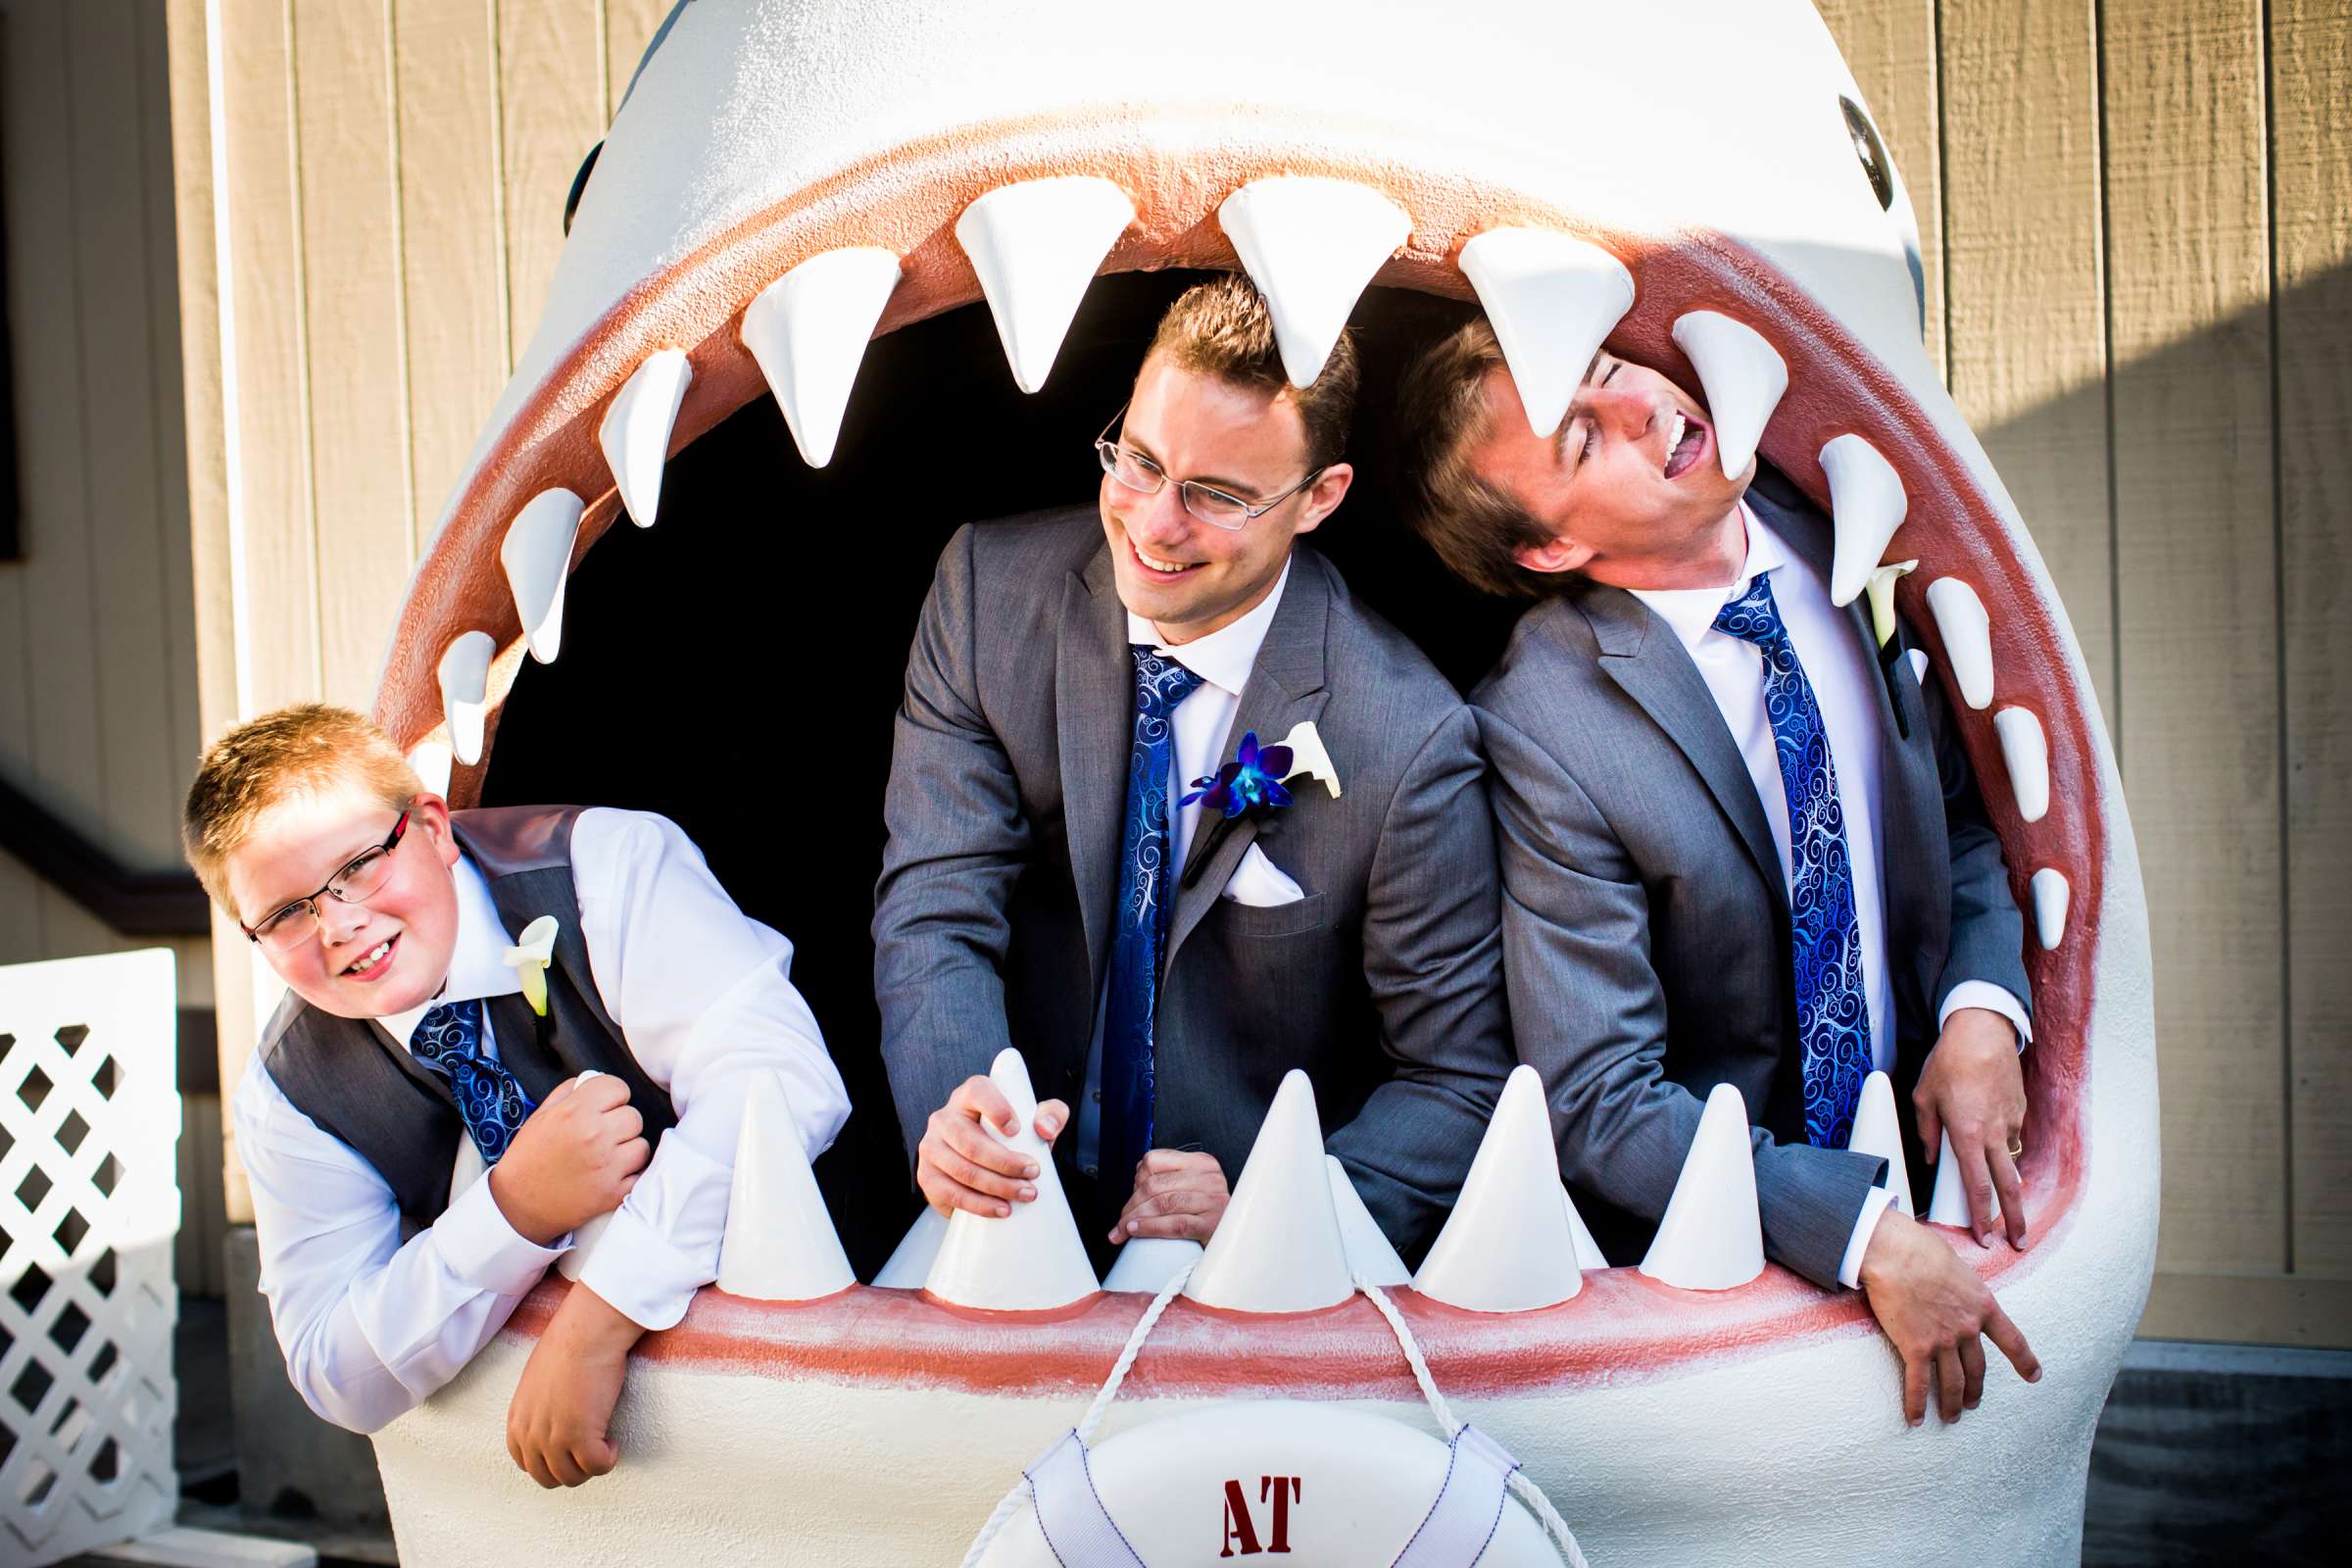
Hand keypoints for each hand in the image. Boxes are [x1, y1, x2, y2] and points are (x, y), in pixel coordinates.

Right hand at [488, 1075, 649, 1246]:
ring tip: (607, 1156)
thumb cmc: (528, 1159)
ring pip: (641, 1144)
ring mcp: (607, 1166)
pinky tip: (612, 1173)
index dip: (611, 1096)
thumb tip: (593, 1079)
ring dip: (628, 1149)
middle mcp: (595, 1136)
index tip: (605, 1106)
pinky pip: (640, 1173)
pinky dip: (630, 1174)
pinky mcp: (614, 1192)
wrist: (517, 1205)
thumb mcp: (541, 1116)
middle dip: (620, 1122)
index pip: (618, 1087)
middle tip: (603, 1134)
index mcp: (575, 1112)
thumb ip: (569, 1092)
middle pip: (633, 1116)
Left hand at [506, 1283, 642, 1487]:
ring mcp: (555, 1439)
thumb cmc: (567, 1345)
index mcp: (518, 1421)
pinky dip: (608, 1459)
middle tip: (589, 1450)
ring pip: (573, 1477)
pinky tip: (613, 1441)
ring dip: (590, 1466)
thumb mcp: (536, 1382)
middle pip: (547, 1477)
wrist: (585, 1332)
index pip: (525, 1463)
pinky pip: (598, 1466)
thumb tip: (553, 1417)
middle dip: (570, 1469)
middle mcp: (532, 1435)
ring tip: (603, 1443)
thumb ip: (537, 1407)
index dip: (550, 1462)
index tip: (569, 1450)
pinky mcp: (582, 1437)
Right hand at [916, 1074, 1067, 1218]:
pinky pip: (952, 1193)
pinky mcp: (927, 1176)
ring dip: (997, 1186)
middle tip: (1033, 1173)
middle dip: (1005, 1162)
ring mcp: (931, 1147)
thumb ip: (1051, 1115)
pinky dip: (979, 1205)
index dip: (997, 1109)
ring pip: (962, 1170)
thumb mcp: (1035, 1120)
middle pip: (970, 1141)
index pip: (978, 1091)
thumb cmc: (1012, 1136)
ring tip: (1024, 1194)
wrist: (986, 1166)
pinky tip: (1001, 1209)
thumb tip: (1045, 1129)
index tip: (1017, 1130)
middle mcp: (944, 1118)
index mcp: (969, 1096)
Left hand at [1110, 1150, 1229, 1242]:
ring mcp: (1214, 1200)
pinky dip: (1151, 1228)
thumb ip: (1167, 1180)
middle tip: (1120, 1223)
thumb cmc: (1208, 1214)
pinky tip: (1137, 1232)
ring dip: (1136, 1218)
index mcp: (1201, 1162)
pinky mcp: (1213, 1224)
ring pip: (1163, 1204)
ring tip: (1123, 1230)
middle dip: (1131, 1205)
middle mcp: (1209, 1177)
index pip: (1155, 1160)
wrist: (1236, 1239)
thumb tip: (1134, 1190)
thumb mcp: (1192, 1188)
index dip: (1135, 1180)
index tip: (1129, 1199)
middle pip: (1155, 1185)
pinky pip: (1176, 1224)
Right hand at [1858, 1208, 2040, 1425]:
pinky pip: (1919, 1383)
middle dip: (1975, 1390)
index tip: (2034, 1376)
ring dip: (1952, 1403)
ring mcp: (1944, 1341)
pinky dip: (1917, 1404)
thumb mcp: (1957, 1265)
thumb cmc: (1920, 1248)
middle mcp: (1968, 1328)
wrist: (1894, 1252)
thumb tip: (1952, 1288)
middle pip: (1977, 1369)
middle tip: (1972, 1403)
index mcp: (1983, 1305)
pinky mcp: (1916, 1347)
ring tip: (1950, 1416)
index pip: (2013, 1340)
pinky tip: (1916, 1418)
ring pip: (1952, 1382)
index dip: (2025, 1361)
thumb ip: (1962, 1286)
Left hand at [1914, 1007, 2029, 1247]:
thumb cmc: (1948, 1063)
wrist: (1982, 1031)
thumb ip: (1926, 1133)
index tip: (1985, 1238)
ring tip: (1994, 1180)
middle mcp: (1994, 1134)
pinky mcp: (2020, 1110)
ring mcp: (2011, 1122)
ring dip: (2004, 1176)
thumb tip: (1929, 1159)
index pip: (1977, 1187)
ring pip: (2009, 1159)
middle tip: (2020, 1242)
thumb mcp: (1923, 1098)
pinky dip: (2001, 1142)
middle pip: (2008, 1187)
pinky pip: (2010, 1135)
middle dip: (2015, 1219)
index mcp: (1967, 1135)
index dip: (1981, 1217)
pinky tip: (1987, 1128)